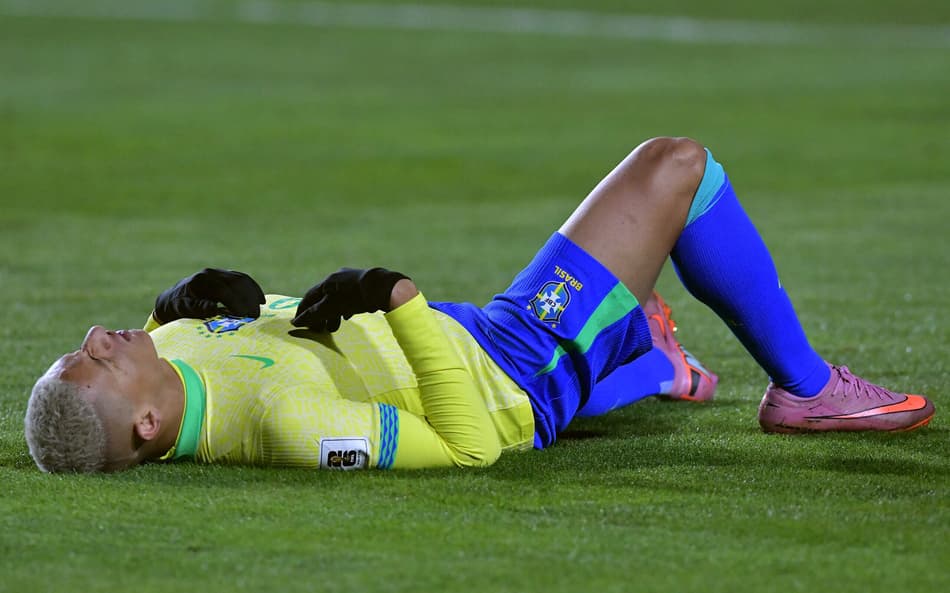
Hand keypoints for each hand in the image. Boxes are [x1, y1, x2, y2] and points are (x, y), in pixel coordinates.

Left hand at [154, 268, 264, 322]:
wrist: (172, 299)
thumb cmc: (176, 308)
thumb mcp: (182, 310)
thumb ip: (196, 308)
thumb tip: (213, 308)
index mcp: (200, 282)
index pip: (223, 290)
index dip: (236, 303)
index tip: (244, 317)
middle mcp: (210, 273)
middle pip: (235, 283)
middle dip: (248, 300)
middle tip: (255, 317)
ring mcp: (218, 273)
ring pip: (241, 279)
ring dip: (253, 294)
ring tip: (258, 311)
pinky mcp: (225, 275)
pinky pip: (243, 279)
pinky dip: (253, 289)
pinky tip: (261, 300)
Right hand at [291, 267, 408, 331]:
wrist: (383, 288)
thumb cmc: (354, 297)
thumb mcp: (331, 308)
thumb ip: (314, 315)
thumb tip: (296, 322)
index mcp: (328, 281)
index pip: (309, 296)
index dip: (302, 310)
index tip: (297, 322)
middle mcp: (338, 278)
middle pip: (323, 298)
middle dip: (319, 315)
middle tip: (317, 330)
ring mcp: (352, 280)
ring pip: (337, 299)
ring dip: (332, 314)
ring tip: (332, 328)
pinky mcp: (364, 286)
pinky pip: (349, 298)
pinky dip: (344, 309)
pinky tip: (347, 317)